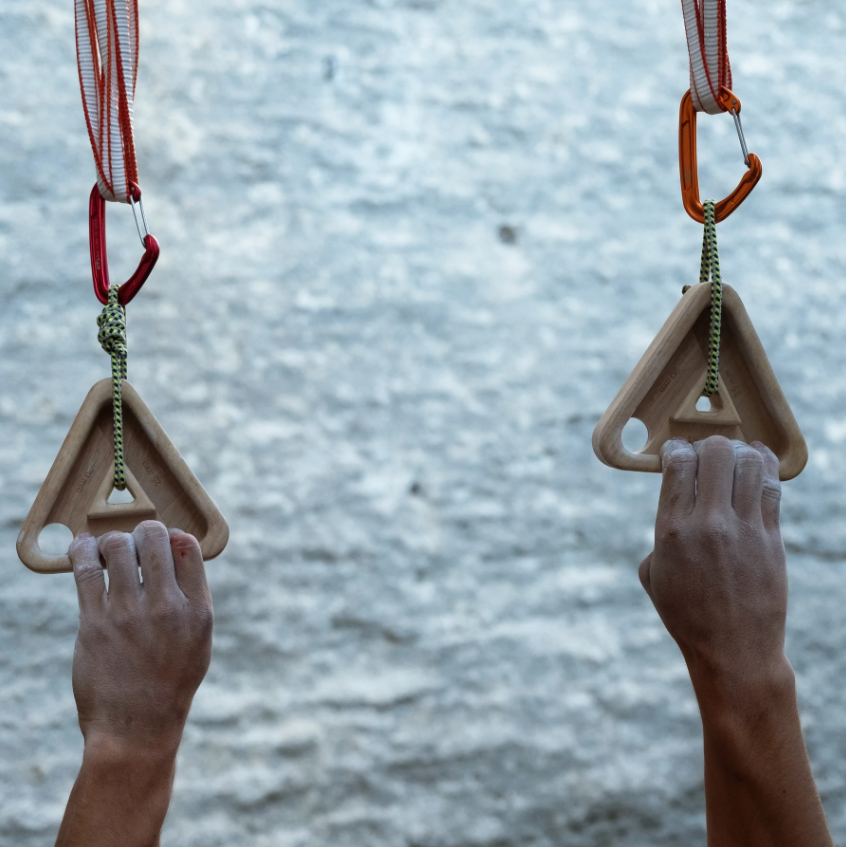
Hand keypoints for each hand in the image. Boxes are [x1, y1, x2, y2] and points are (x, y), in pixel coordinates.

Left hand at [67, 521, 212, 753]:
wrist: (136, 728)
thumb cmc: (170, 683)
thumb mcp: (199, 640)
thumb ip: (194, 598)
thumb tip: (177, 552)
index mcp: (198, 609)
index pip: (188, 546)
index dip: (172, 536)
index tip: (161, 543)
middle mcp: (167, 606)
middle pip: (154, 538)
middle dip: (142, 532)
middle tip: (132, 543)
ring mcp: (129, 614)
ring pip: (117, 547)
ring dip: (110, 542)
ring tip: (105, 549)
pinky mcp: (94, 624)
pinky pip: (86, 571)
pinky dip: (82, 551)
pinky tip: (82, 548)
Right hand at [639, 436, 787, 686]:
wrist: (733, 650)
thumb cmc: (686, 614)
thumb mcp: (652, 574)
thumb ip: (659, 534)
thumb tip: (675, 509)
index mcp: (671, 530)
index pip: (678, 464)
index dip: (676, 449)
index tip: (676, 453)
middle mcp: (708, 523)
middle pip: (716, 453)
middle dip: (708, 445)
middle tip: (707, 455)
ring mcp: (744, 529)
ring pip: (749, 463)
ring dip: (739, 452)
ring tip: (734, 458)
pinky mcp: (772, 539)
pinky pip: (773, 488)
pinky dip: (765, 467)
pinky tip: (759, 462)